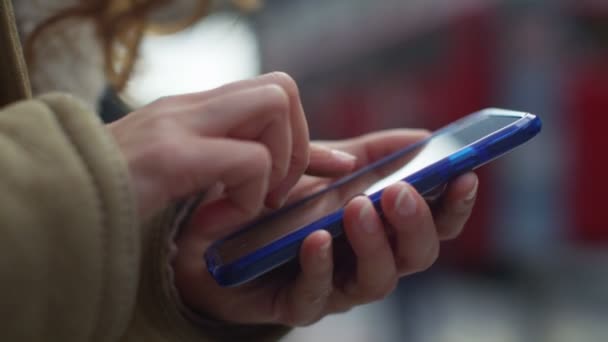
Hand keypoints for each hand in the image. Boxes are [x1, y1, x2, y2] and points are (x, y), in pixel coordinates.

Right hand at [108, 72, 313, 218]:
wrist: (52, 205)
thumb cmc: (114, 196)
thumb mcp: (175, 170)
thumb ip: (215, 161)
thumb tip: (261, 170)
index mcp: (194, 109)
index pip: (271, 93)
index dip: (305, 134)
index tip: (316, 173)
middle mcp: (191, 106)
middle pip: (282, 87)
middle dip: (299, 145)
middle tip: (274, 191)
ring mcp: (180, 124)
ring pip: (275, 106)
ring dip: (278, 166)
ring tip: (247, 204)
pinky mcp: (172, 156)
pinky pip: (249, 161)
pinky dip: (247, 200)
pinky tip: (214, 222)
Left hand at [174, 130, 478, 325]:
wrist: (216, 233)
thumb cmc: (280, 201)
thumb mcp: (323, 167)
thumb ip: (366, 154)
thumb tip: (419, 137)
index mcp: (382, 227)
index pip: (434, 222)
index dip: (454, 203)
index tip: (465, 174)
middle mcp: (367, 259)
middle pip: (417, 256)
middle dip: (416, 224)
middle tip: (399, 193)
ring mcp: (335, 286)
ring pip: (378, 281)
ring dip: (374, 244)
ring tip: (359, 208)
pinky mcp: (296, 304)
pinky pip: (317, 296)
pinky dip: (320, 265)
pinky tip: (315, 238)